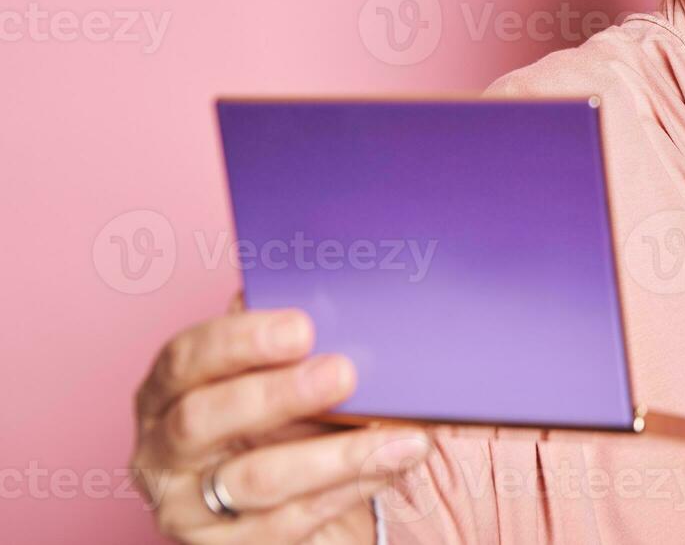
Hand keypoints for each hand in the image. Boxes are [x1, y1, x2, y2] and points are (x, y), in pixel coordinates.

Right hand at [129, 302, 429, 542]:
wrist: (266, 501)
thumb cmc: (268, 418)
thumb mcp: (264, 375)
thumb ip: (282, 342)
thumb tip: (331, 287)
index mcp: (165, 390)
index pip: (186, 357)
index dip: (240, 340)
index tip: (302, 327)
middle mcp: (161, 449)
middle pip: (204, 418)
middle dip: (279, 394)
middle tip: (345, 373)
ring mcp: (187, 505)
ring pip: (257, 479)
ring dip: (336, 454)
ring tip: (399, 436)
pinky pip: (291, 521)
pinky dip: (348, 489)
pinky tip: (391, 465)